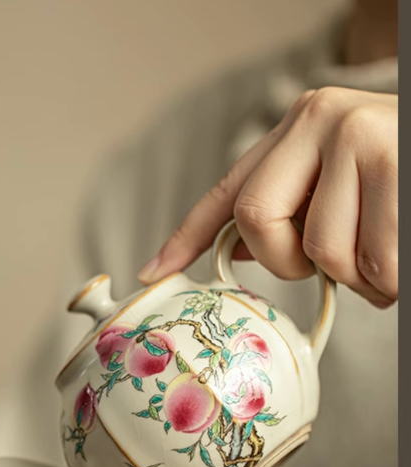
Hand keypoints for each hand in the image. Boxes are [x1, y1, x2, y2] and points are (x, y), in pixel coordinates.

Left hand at [138, 87, 397, 308]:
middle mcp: (323, 118)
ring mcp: (362, 134)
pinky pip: (372, 261)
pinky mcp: (398, 164)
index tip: (150, 273)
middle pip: (261, 224)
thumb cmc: (402, 185)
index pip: (230, 190)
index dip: (186, 237)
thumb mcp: (341, 186)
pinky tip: (402, 256)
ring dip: (359, 275)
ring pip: (322, 251)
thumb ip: (289, 208)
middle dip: (297, 263)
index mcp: (300, 126)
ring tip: (386, 252)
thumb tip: (229, 250)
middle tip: (338, 260)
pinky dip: (388, 280)